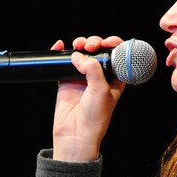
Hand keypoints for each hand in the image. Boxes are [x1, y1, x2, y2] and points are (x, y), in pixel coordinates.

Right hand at [51, 35, 126, 161]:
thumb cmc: (95, 118)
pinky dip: (61, 52)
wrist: (76, 134)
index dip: (112, 44)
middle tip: (89, 46)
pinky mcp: (66, 80)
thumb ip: (92, 69)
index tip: (105, 42)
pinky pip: (63, 61)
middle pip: (97, 51)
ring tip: (77, 46)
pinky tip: (59, 47)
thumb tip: (78, 55)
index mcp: (114, 79)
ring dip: (79, 45)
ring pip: (81, 53)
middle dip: (94, 43)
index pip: (116, 55)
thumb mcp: (101, 90)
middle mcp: (99, 77)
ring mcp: (82, 78)